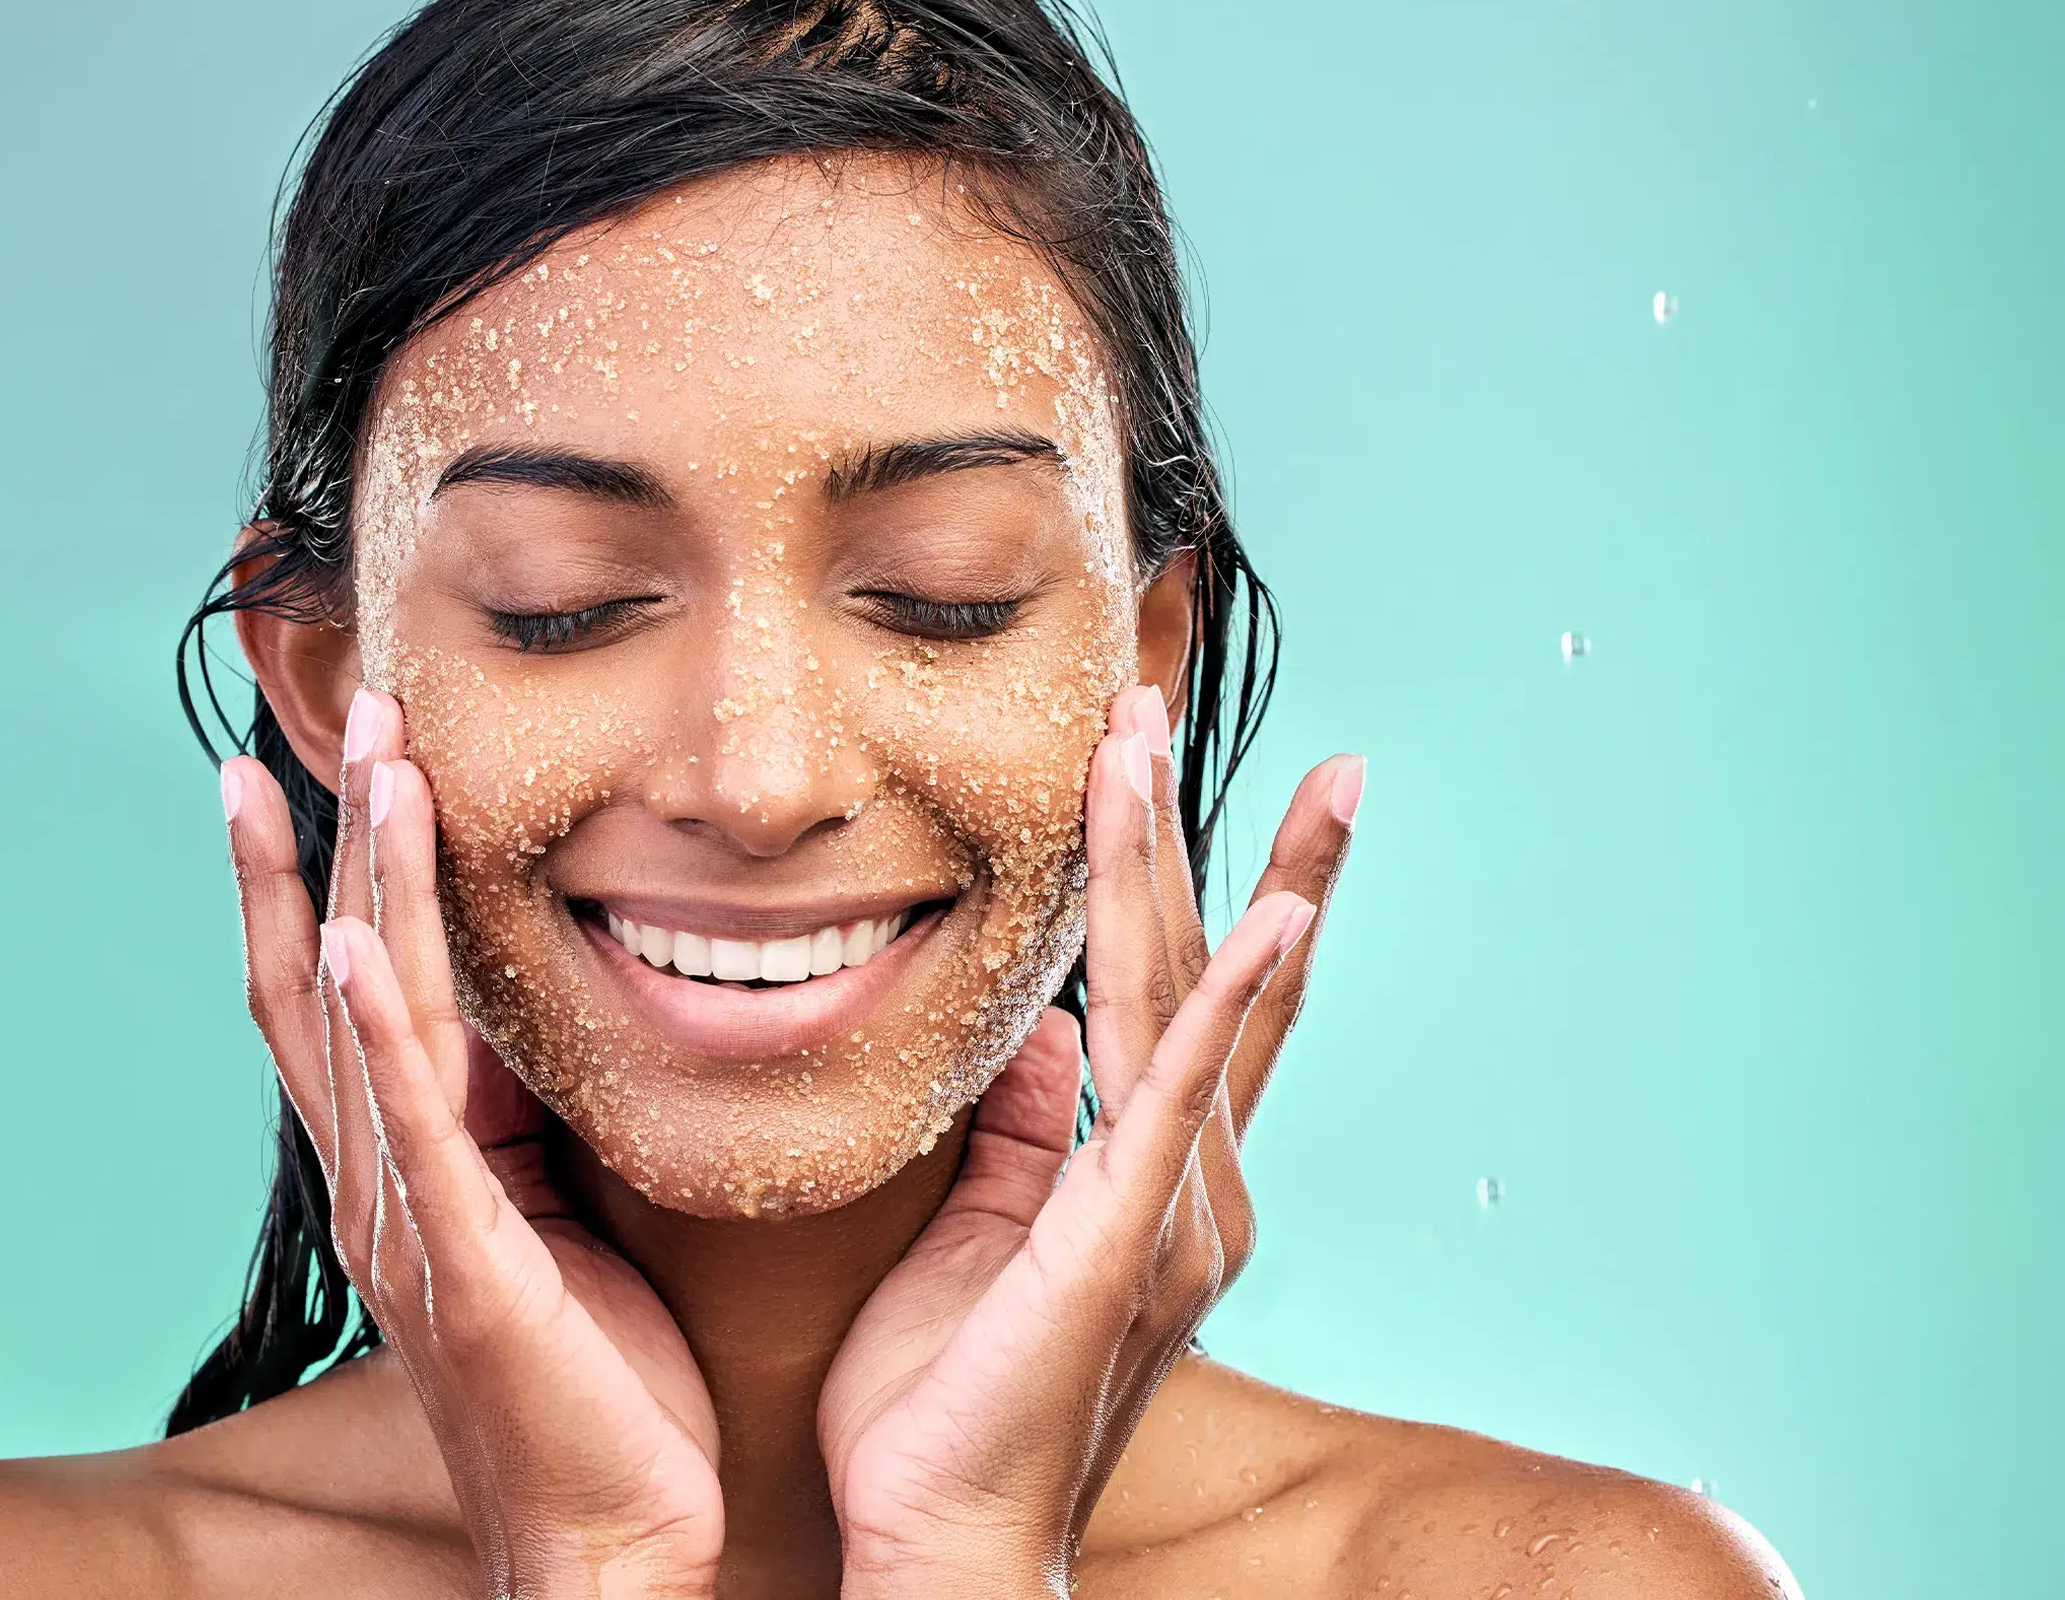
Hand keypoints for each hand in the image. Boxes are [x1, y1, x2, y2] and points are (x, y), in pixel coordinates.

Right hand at [223, 690, 723, 1599]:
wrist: (611, 1534)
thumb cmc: (596, 1384)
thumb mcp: (558, 1215)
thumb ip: (523, 1120)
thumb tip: (537, 1014)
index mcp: (408, 1165)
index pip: (343, 988)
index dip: (325, 871)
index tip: (326, 760)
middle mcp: (381, 1178)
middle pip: (326, 972)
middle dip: (335, 836)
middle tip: (349, 709)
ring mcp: (409, 1219)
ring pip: (360, 1016)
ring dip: (358, 878)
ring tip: (364, 765)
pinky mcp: (464, 1263)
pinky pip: (406, 1123)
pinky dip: (371, 1024)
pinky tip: (352, 936)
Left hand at [816, 686, 1361, 1597]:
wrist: (943, 1538)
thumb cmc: (948, 1402)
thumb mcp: (992, 1227)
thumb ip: (1032, 1126)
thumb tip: (1045, 1027)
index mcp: (1151, 1178)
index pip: (1178, 994)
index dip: (1181, 874)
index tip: (1152, 764)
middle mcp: (1190, 1183)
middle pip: (1201, 966)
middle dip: (1180, 827)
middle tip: (1151, 696)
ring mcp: (1173, 1210)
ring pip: (1179, 995)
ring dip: (1167, 858)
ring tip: (1145, 738)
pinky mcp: (1126, 1238)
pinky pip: (1180, 1093)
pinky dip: (1232, 997)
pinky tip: (1269, 913)